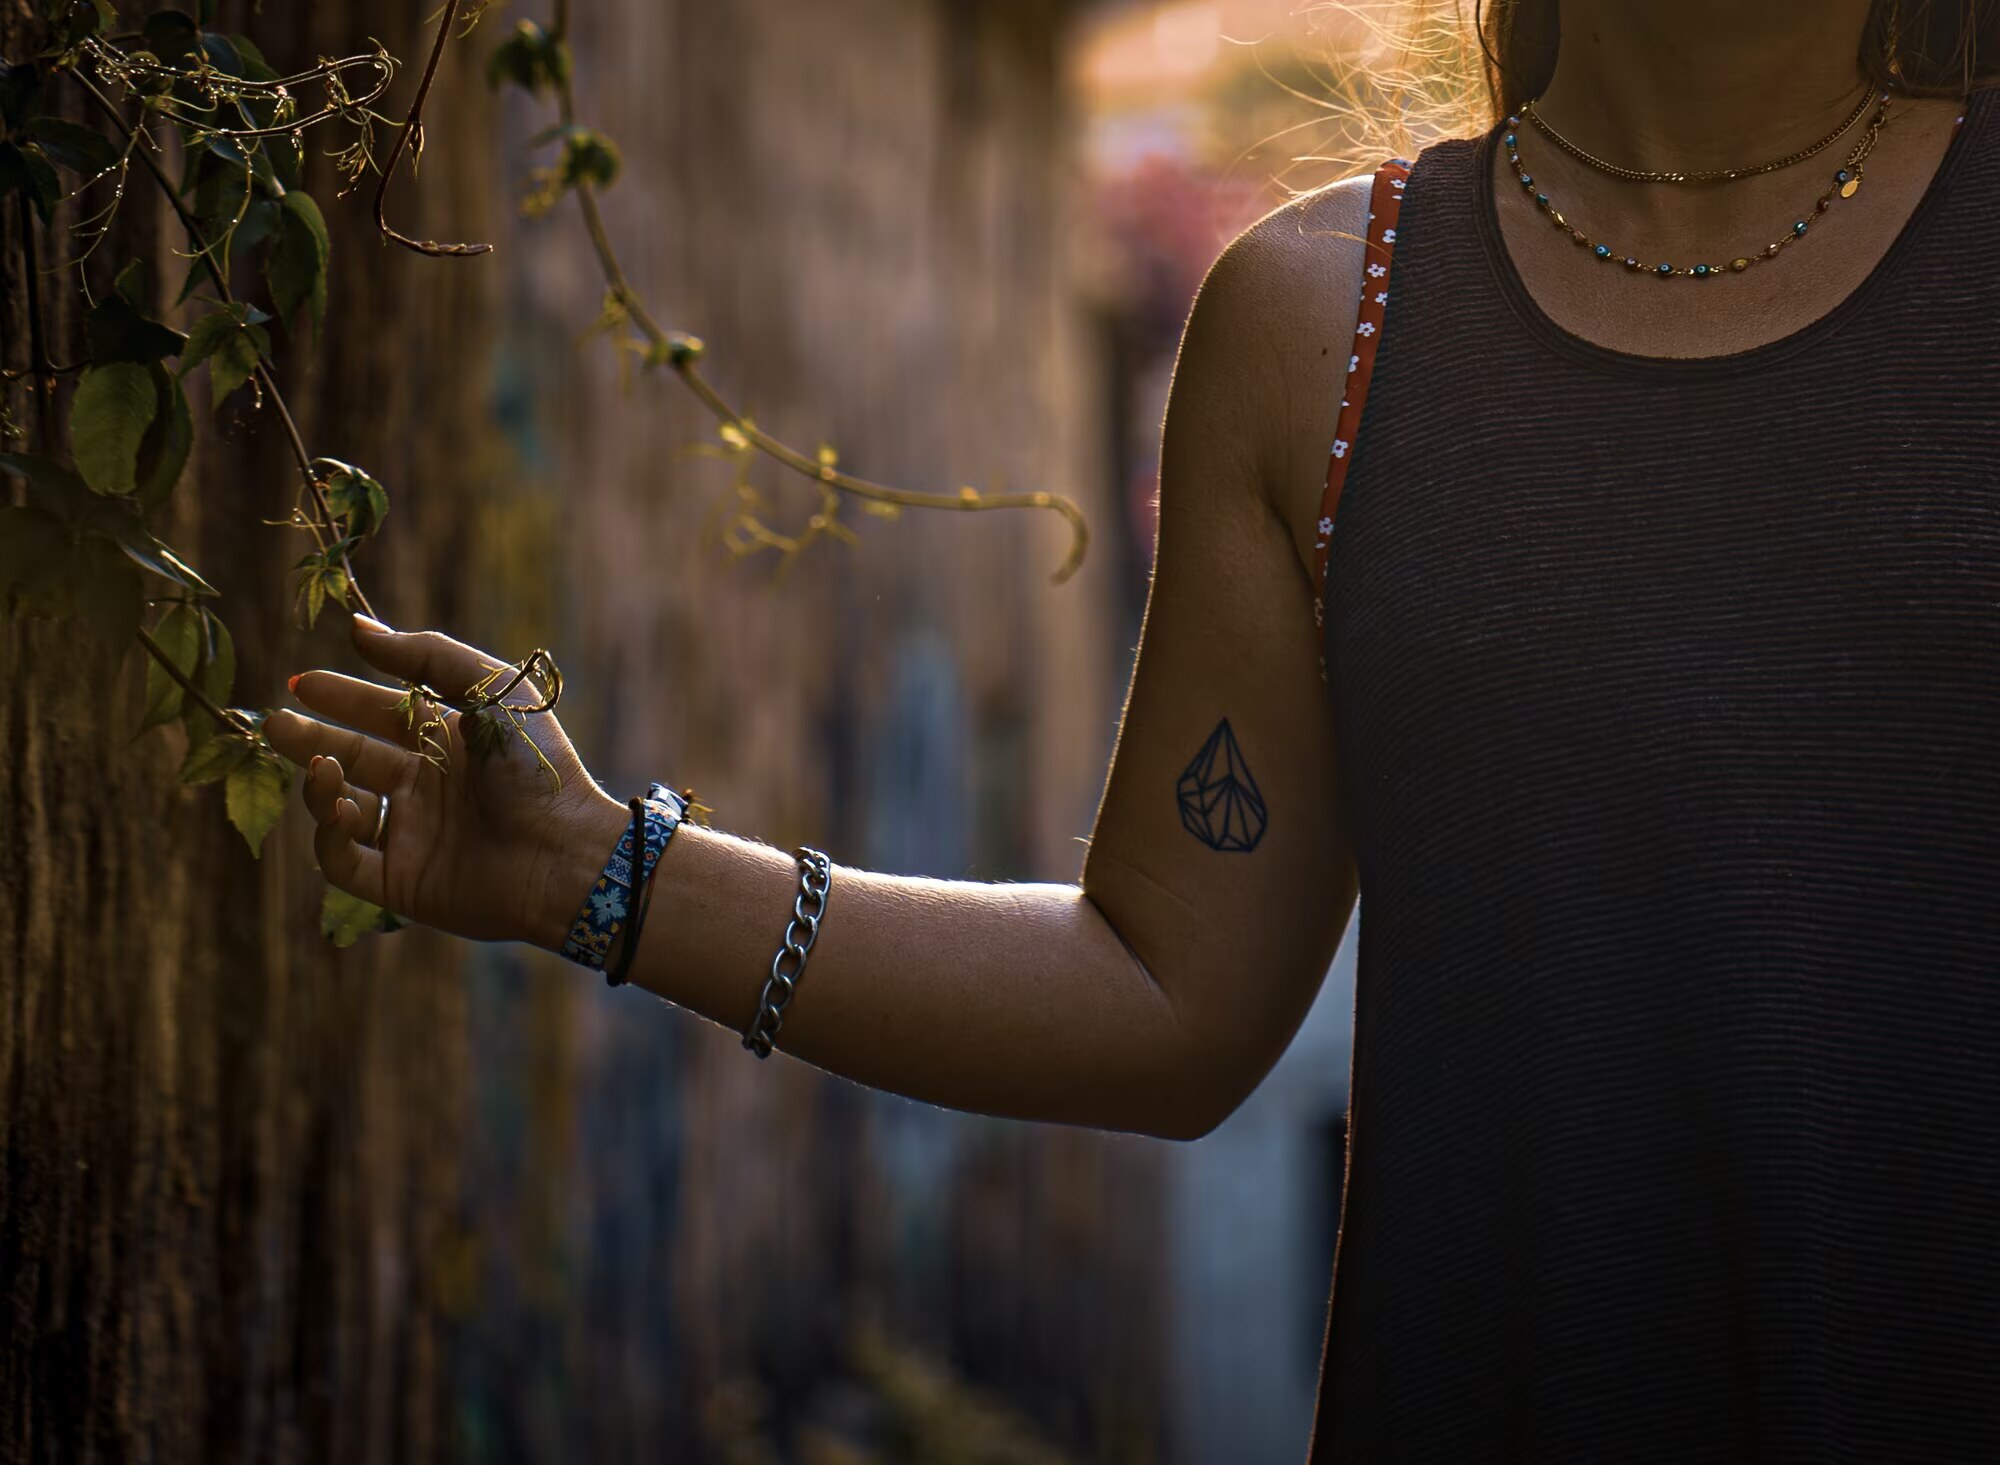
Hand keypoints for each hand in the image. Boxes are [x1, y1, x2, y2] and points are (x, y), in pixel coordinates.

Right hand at [265, 614, 630, 948]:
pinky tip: (340, 807)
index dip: (341, 698)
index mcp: (450, 742)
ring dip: (321, 785)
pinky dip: (330, 835)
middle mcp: (428, 787)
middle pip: (353, 758)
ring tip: (324, 767)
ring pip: (341, 809)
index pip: (381, 715)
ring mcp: (414, 835)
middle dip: (311, 740)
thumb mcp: (489, 690)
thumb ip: (425, 655)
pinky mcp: (403, 883)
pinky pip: (345, 861)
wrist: (565, 851)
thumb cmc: (537, 767)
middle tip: (276, 724)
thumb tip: (356, 627)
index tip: (301, 683)